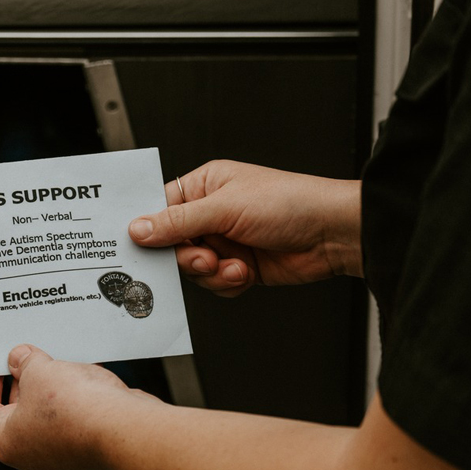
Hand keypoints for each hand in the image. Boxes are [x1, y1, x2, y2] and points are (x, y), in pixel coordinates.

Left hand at [0, 344, 159, 469]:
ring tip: (60, 363)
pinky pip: (73, 421)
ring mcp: (61, 458)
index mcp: (7, 443)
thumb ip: (24, 362)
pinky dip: (74, 400)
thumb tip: (19, 359)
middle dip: (22, 382)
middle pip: (14, 414)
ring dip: (50, 389)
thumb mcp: (40, 371)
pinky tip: (84, 379)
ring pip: (46, 418)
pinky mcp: (87, 452)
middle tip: (30, 358)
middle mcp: (31, 458)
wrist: (125, 430)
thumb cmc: (76, 408)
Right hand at [128, 160, 361, 296]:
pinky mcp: (240, 266)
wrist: (332, 234)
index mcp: (205, 186)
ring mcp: (226, 241)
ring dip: (211, 272)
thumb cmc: (290, 203)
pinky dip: (228, 283)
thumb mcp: (226, 209)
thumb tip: (138, 228)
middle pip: (173, 244)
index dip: (149, 229)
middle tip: (204, 258)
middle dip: (187, 257)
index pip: (160, 207)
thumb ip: (178, 222)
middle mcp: (212, 213)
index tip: (140, 246)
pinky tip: (246, 273)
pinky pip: (215, 283)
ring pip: (193, 268)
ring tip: (233, 265)